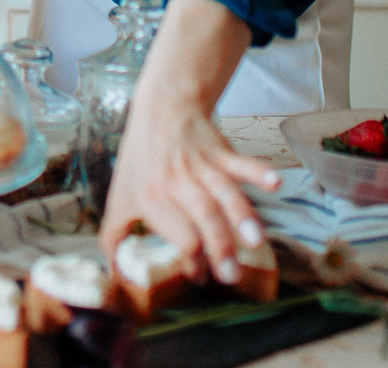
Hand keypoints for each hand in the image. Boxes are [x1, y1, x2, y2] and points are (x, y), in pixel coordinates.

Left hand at [97, 88, 280, 282]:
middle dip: (218, 247)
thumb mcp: (119, 196)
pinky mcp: (221, 152)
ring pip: (224, 192)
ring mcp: (202, 166)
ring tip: (255, 241)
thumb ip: (113, 236)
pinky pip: (241, 162)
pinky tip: (274, 183)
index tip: (201, 277)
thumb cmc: (140, 158)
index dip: (191, 261)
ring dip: (241, 216)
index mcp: (152, 198)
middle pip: (202, 216)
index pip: (177, 236)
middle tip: (231, 275)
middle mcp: (178, 183)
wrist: (161, 110)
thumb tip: (113, 271)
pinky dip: (259, 171)